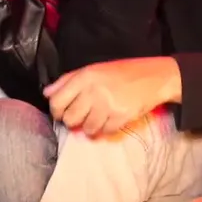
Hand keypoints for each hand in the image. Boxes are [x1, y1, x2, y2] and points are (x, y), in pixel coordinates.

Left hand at [44, 57, 180, 136]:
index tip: (63, 112)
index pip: (56, 101)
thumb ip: (68, 80)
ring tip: (100, 117)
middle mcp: (93, 90)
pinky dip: (106, 129)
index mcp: (85, 76)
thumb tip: (47, 93)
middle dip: (74, 120)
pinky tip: (111, 119)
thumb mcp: (94, 69)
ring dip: (91, 126)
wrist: (154, 77)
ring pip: (86, 128)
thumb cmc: (123, 72)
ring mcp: (107, 105)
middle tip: (84, 115)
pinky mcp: (120, 117)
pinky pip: (104, 132)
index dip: (57, 111)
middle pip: (70, 118)